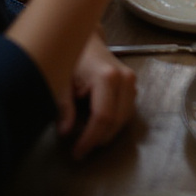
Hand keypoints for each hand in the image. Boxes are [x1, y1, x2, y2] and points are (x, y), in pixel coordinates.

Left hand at [58, 33, 136, 159]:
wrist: (89, 41)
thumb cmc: (74, 59)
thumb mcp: (62, 82)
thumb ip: (64, 107)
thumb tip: (66, 132)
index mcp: (107, 77)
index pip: (103, 117)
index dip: (90, 139)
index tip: (76, 153)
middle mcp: (125, 79)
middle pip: (117, 121)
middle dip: (99, 139)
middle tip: (80, 151)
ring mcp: (132, 81)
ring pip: (125, 118)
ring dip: (108, 133)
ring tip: (88, 139)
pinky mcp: (133, 84)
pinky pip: (127, 111)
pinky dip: (115, 123)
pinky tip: (99, 126)